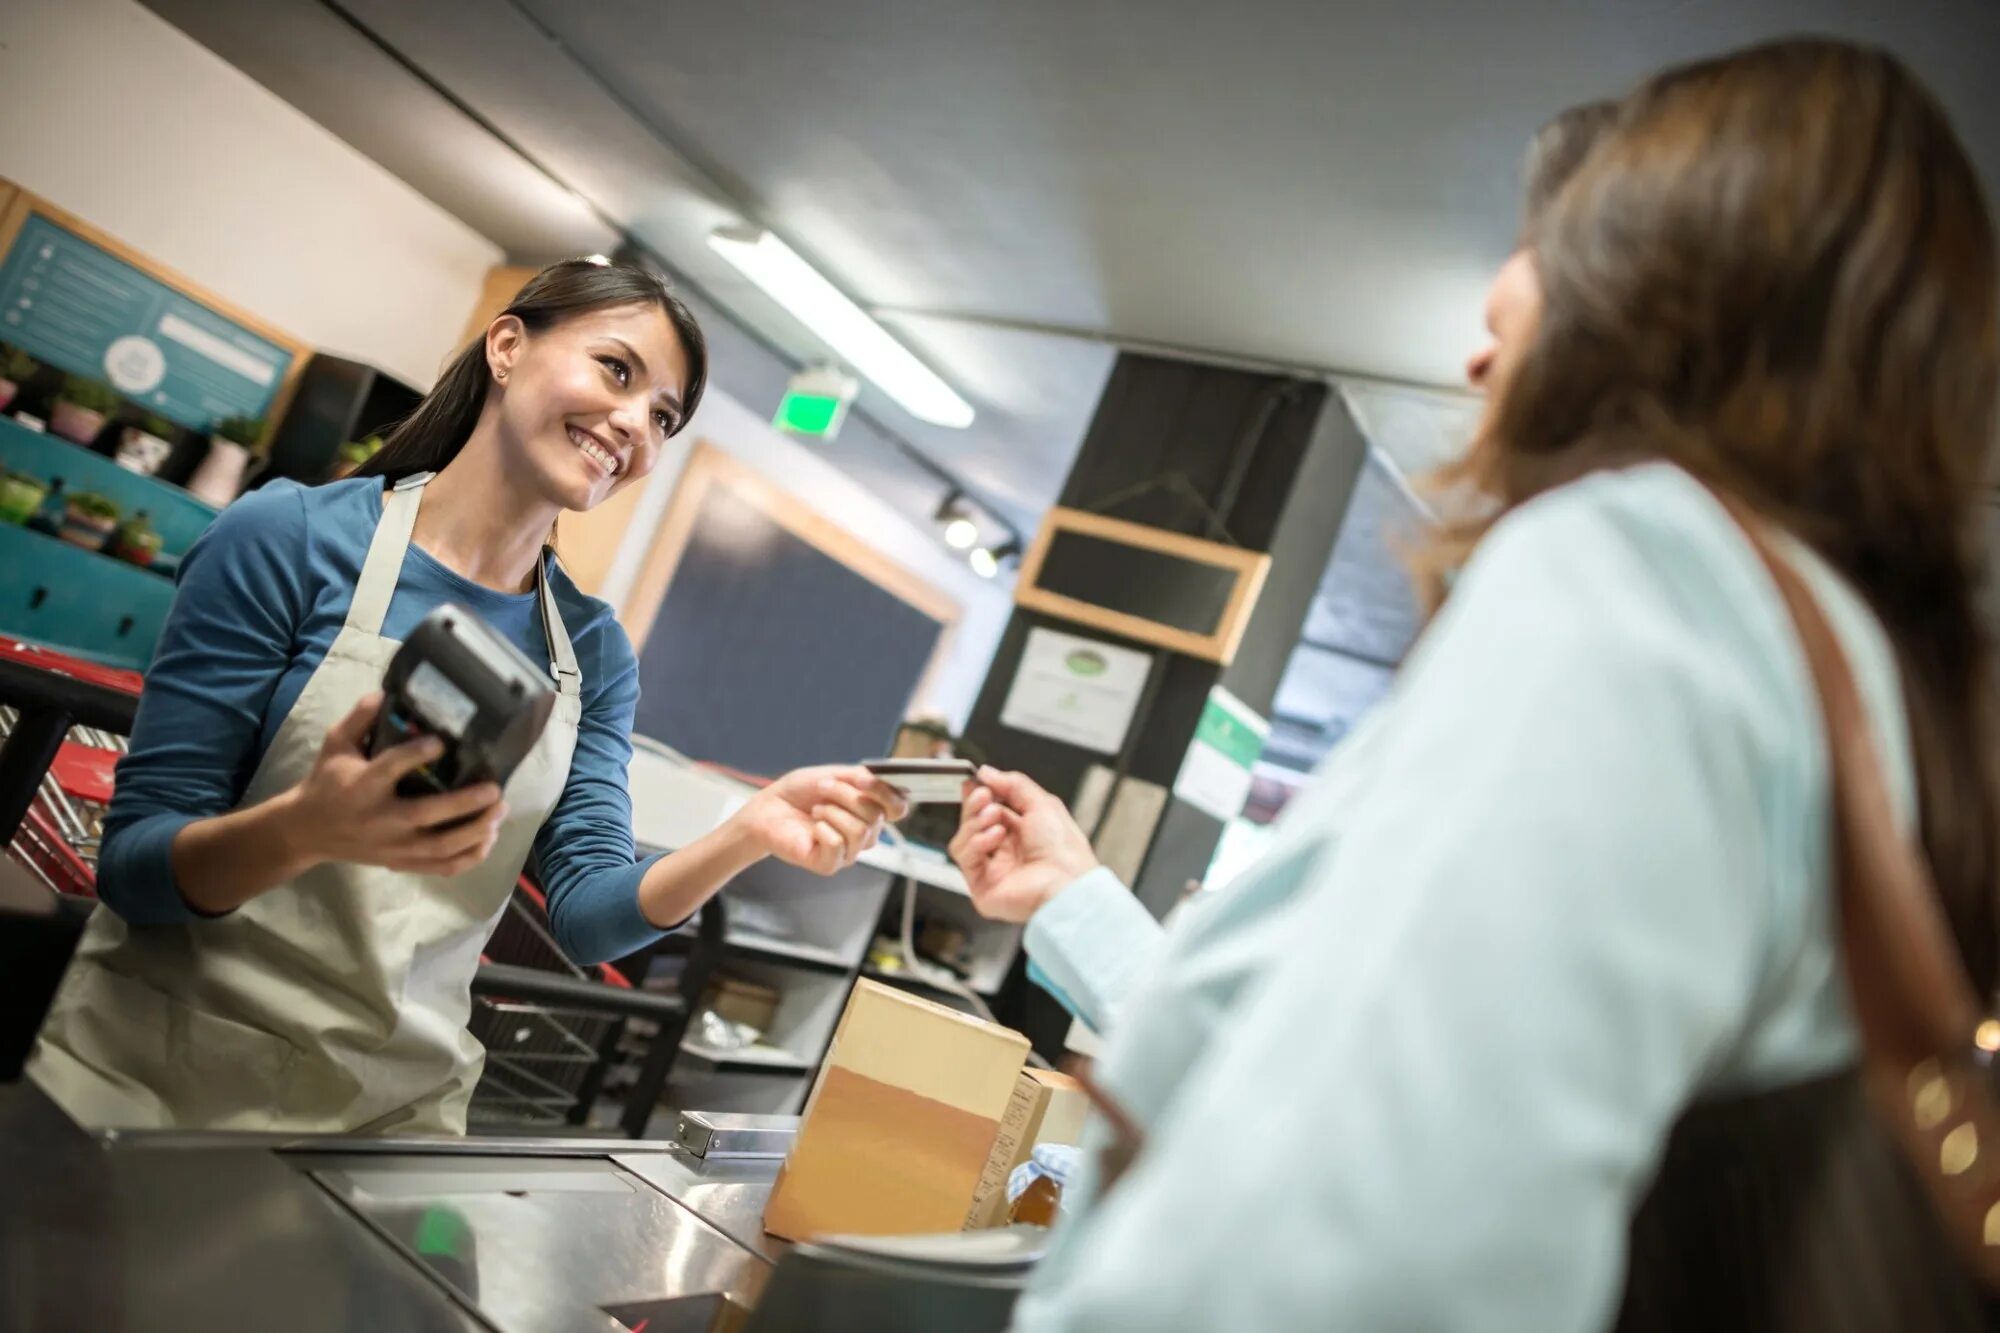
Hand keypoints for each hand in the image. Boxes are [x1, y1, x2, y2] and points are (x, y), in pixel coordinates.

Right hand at [279, 692, 508, 876]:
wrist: (307, 831)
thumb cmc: (327, 782)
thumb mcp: (336, 745)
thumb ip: (360, 718)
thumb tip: (387, 693)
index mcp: (362, 786)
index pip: (390, 768)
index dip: (416, 754)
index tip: (441, 741)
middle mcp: (380, 819)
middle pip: (426, 815)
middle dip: (465, 804)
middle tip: (495, 789)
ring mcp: (393, 847)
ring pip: (440, 847)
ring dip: (476, 831)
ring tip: (500, 811)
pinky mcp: (400, 863)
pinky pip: (441, 868)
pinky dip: (469, 857)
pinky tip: (489, 839)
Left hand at [730, 765, 910, 874]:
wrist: (767, 809)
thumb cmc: (800, 792)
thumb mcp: (832, 775)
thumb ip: (859, 778)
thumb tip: (879, 780)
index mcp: (870, 812)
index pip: (898, 808)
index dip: (886, 792)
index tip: (862, 778)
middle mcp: (864, 834)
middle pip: (876, 815)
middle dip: (847, 794)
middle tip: (823, 787)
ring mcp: (848, 852)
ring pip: (860, 830)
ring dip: (833, 811)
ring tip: (816, 809)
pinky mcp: (829, 865)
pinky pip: (838, 845)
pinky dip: (823, 829)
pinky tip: (812, 827)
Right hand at [949, 767, 1098, 923]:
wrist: (1065, 883)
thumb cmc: (1064, 850)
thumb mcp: (1042, 803)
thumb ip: (1013, 784)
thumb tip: (986, 773)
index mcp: (1022, 833)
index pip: (989, 810)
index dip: (978, 796)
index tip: (973, 781)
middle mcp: (1005, 851)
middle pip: (972, 822)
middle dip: (974, 805)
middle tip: (984, 796)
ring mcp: (992, 869)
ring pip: (963, 838)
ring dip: (975, 822)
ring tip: (995, 818)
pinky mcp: (981, 886)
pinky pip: (964, 858)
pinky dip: (976, 842)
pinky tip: (994, 838)